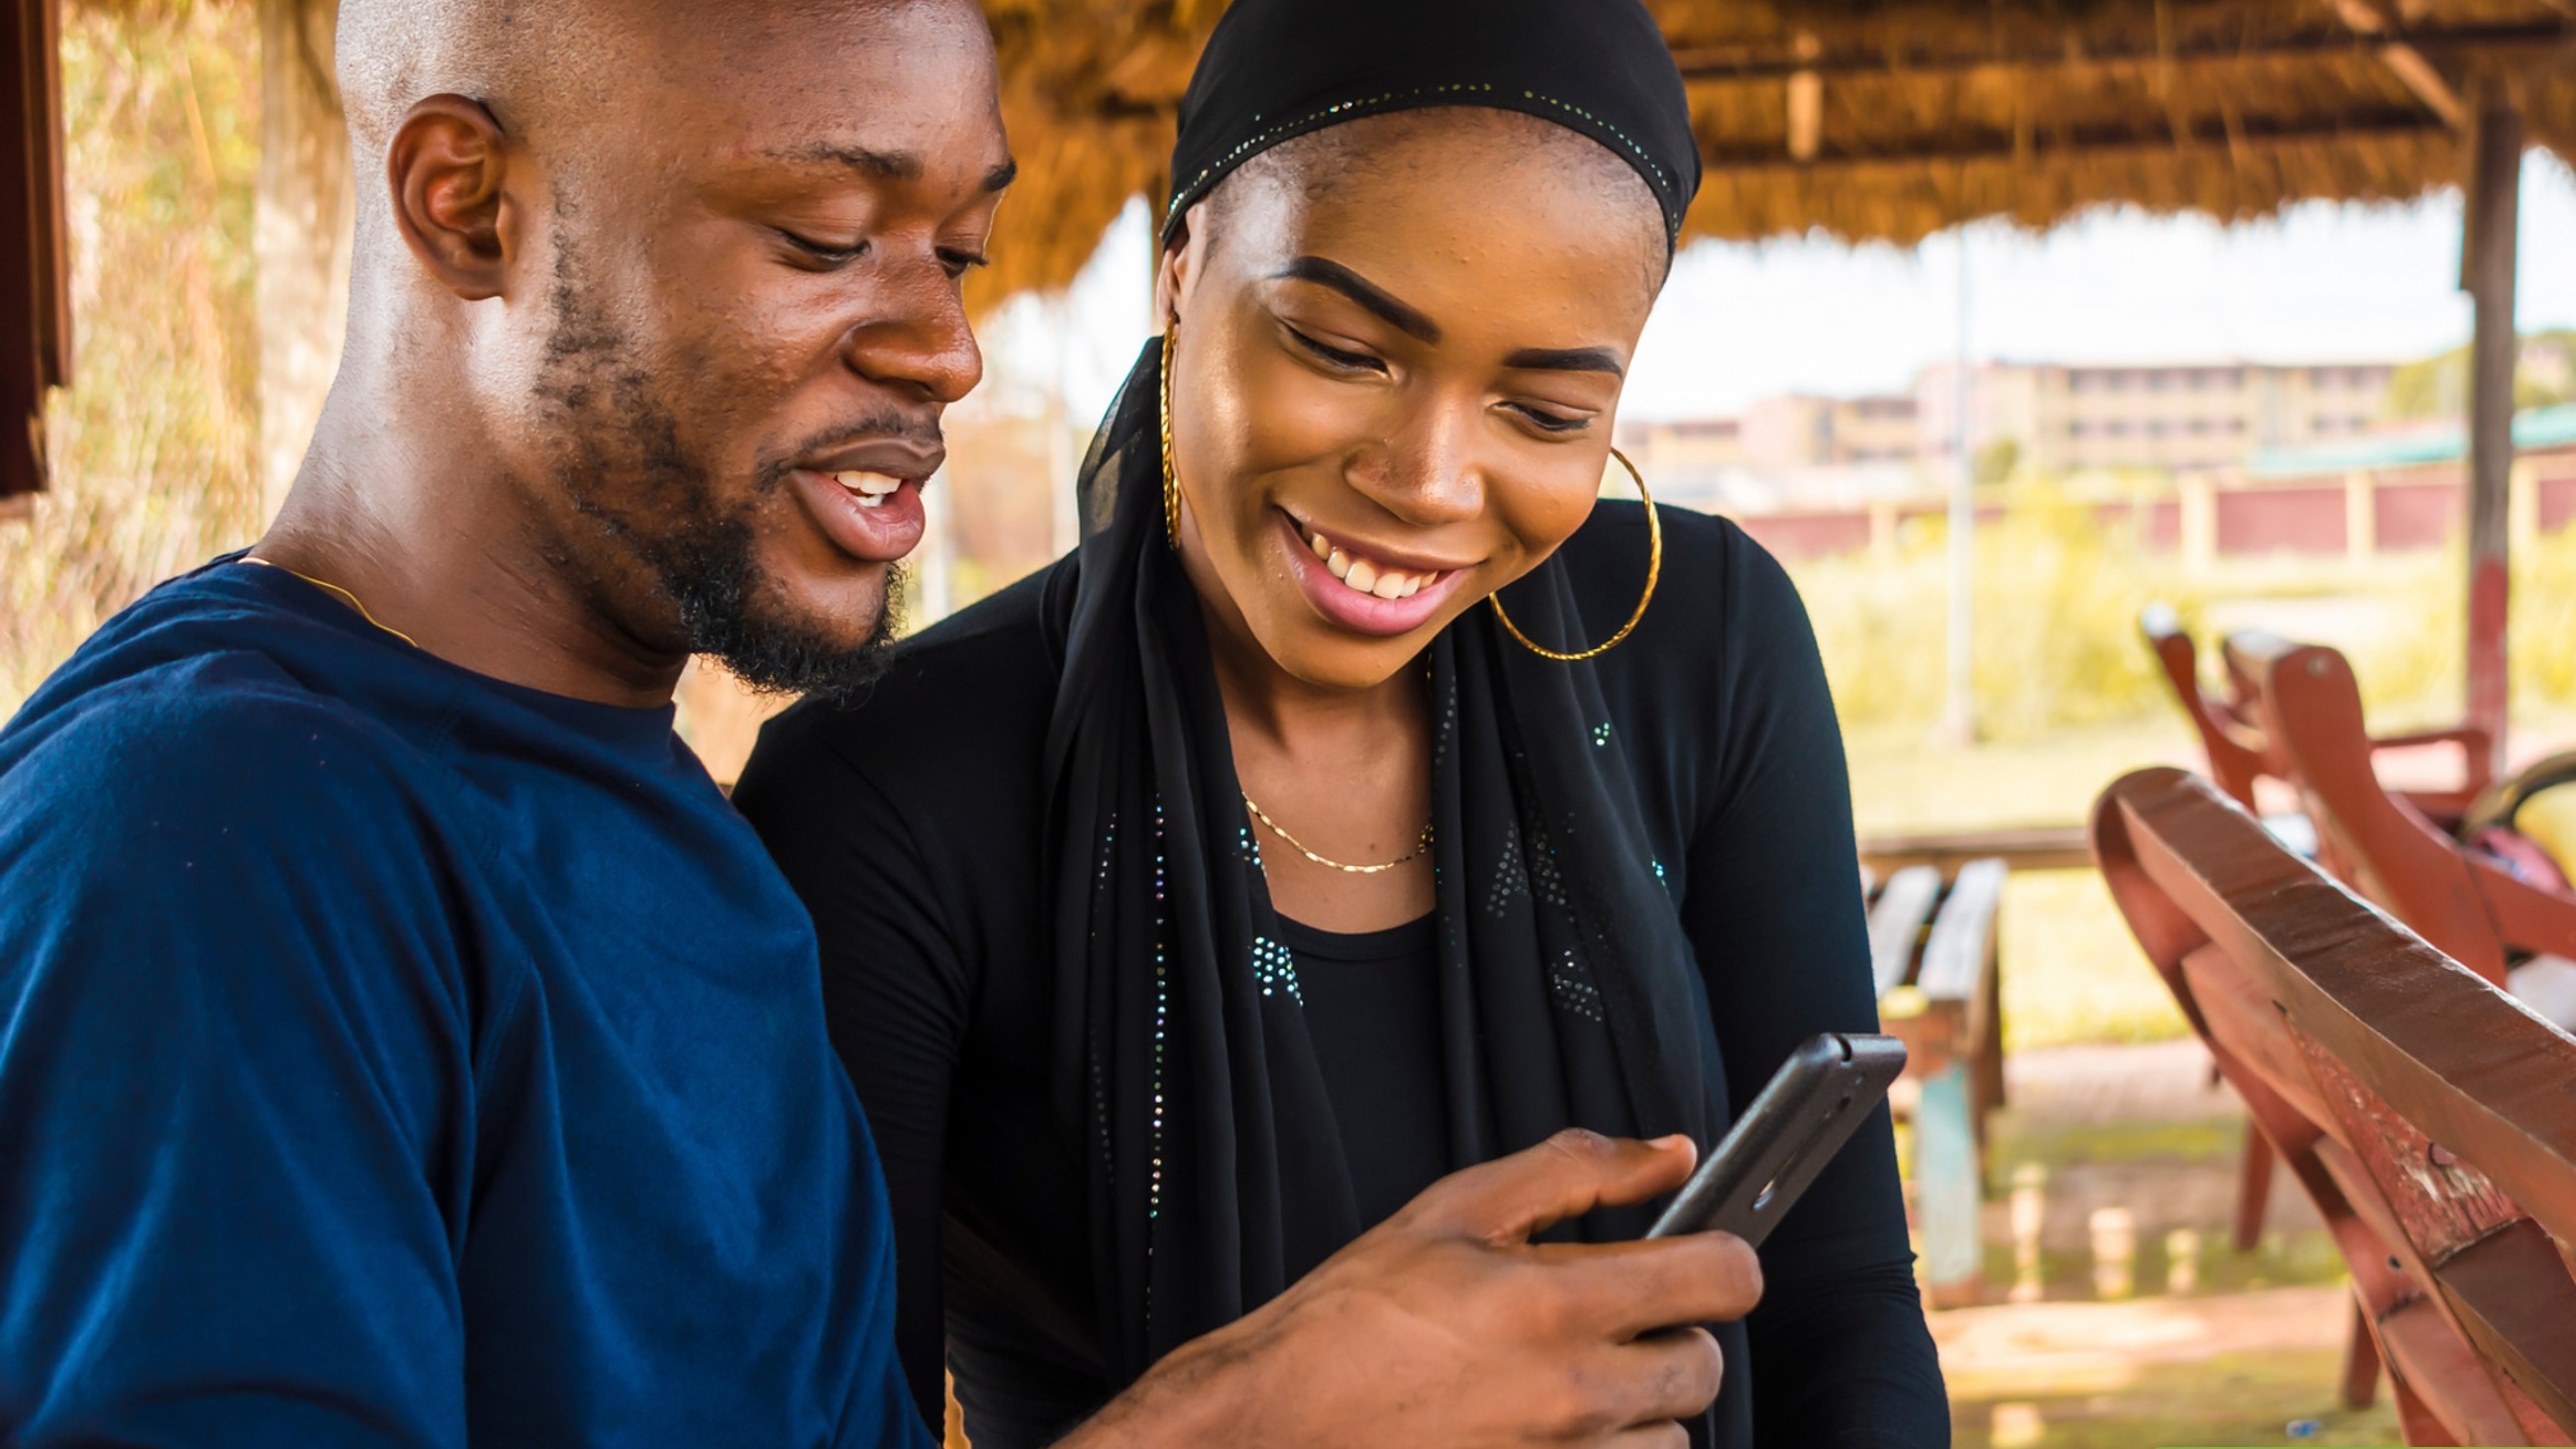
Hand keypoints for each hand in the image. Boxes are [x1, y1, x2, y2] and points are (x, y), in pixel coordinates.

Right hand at [1060, 1129, 1761, 1447]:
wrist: (1278, 1424)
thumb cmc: (1353, 1318)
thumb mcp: (1455, 1209)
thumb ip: (1576, 1169)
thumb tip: (1671, 1153)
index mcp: (1557, 1307)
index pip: (1722, 1279)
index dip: (1723, 1254)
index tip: (1700, 1252)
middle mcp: (1576, 1398)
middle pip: (1706, 1365)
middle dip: (1673, 1333)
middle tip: (1608, 1315)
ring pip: (1671, 1438)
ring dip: (1639, 1406)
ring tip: (1565, 1377)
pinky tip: (1544, 1421)